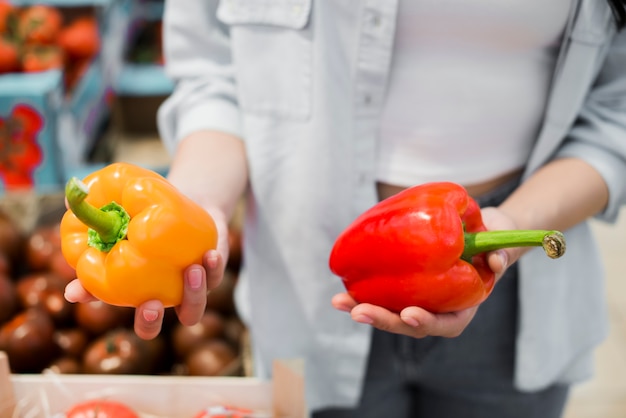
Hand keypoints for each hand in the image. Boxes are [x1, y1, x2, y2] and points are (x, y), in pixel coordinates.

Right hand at [64, 206, 230, 339]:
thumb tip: (69, 272)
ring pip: (198, 305)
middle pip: (174, 321)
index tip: (142, 305)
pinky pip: (217, 274)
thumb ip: (94, 252)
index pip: (147, 323)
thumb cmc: (143, 225)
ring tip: (191, 269)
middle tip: (152, 304)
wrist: (182, 206)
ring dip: (196, 292)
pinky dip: (214, 267)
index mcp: (151, 298)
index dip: (145, 322)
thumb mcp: (119, 235)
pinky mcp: (215, 269)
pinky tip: (209, 255)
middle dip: (163, 319)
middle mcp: (176, 298)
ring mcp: (198, 286)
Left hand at [331, 205, 519, 337]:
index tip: (410, 314)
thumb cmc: (491, 243)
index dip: (427, 322)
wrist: (479, 234)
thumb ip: (499, 254)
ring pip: (389, 312)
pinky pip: (382, 293)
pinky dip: (363, 291)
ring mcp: (418, 300)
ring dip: (363, 309)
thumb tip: (494, 261)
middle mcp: (437, 309)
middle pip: (408, 324)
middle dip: (382, 320)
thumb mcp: (501, 246)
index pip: (445, 324)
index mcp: (461, 307)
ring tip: (339, 302)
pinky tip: (343, 285)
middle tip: (358, 311)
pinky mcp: (403, 287)